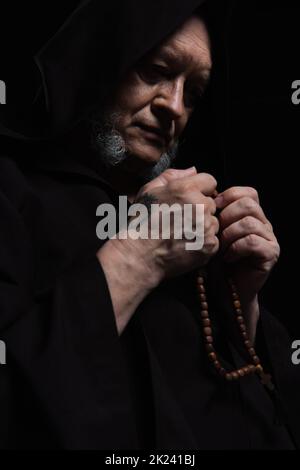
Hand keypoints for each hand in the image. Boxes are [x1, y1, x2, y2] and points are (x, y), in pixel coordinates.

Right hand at [131, 166, 218, 279]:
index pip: (210, 181)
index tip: (190, 201)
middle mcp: (199, 206)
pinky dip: (203, 243)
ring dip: (203, 227)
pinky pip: (213, 240)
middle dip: (201, 210)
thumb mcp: (149, 191)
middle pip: (212, 203)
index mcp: (186, 189)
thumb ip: (172, 175)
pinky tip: (186, 245)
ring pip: (213, 222)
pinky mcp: (209, 245)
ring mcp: (206, 226)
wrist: (140, 255)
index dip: (201, 190)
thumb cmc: (141, 223)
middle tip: (182, 221)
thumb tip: (193, 170)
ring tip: (182, 234)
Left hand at [215, 187, 279, 304]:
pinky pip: (252, 241)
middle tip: (215, 233)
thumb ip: (213, 214)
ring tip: (220, 248)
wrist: (224, 291)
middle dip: (226, 216)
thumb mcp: (211, 233)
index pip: (248, 193)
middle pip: (248, 203)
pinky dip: (235, 248)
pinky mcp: (270, 254)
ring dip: (229, 234)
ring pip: (249, 222)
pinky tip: (228, 257)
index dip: (229, 196)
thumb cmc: (214, 261)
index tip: (213, 207)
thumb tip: (205, 195)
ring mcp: (269, 239)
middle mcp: (263, 224)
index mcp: (251, 216)